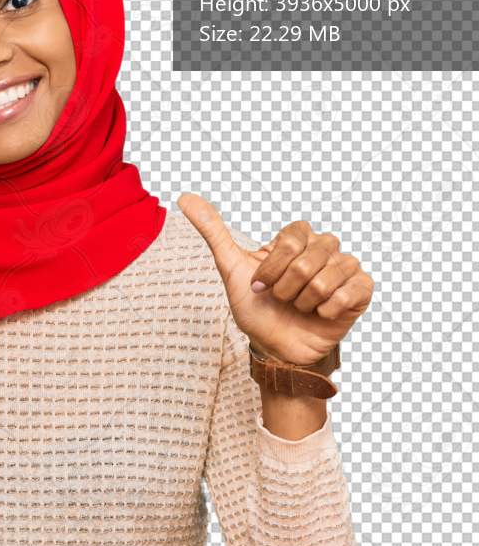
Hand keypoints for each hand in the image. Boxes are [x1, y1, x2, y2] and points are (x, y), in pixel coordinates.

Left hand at [177, 193, 372, 364]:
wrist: (276, 348)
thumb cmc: (257, 309)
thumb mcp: (231, 269)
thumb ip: (213, 232)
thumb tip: (184, 198)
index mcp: (298, 238)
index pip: (291, 239)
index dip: (273, 268)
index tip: (261, 285)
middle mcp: (324, 248)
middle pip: (308, 260)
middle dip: (287, 288)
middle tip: (283, 300)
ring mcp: (345, 267)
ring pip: (327, 278)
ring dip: (305, 302)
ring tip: (300, 308)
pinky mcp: (361, 290)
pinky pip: (349, 293)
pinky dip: (327, 310)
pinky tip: (320, 315)